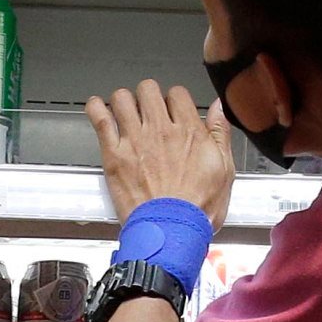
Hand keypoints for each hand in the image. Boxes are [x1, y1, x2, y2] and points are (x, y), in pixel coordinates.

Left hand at [87, 80, 234, 228]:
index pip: (177, 94)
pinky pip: (100, 119)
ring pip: (123, 98)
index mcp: (189, 132)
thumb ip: (220, 134)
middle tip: (147, 109)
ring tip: (125, 112)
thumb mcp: (224, 171)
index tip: (172, 110)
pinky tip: (98, 108)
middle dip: (148, 95)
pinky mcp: (114, 155)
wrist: (171, 232)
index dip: (174, 99)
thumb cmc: (196, 210)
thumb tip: (220, 109)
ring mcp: (135, 140)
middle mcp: (160, 130)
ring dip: (124, 101)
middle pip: (148, 89)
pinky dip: (96, 108)